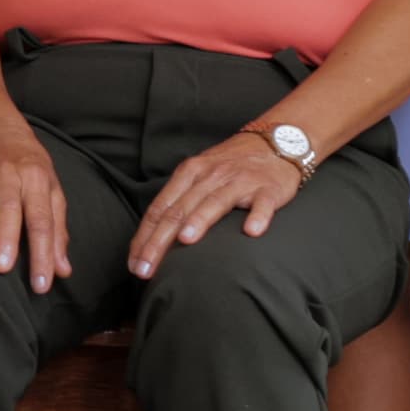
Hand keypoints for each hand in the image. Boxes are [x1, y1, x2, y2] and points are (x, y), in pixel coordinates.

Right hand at [0, 119, 75, 293]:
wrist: (4, 132)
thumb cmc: (32, 172)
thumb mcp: (53, 195)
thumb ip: (57, 233)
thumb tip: (63, 271)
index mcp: (37, 183)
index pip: (43, 222)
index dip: (43, 254)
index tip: (42, 284)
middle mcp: (9, 175)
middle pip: (8, 207)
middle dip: (5, 237)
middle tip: (0, 268)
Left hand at [129, 132, 308, 278]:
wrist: (275, 142)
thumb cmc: (231, 166)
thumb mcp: (199, 176)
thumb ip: (180, 202)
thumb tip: (154, 238)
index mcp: (189, 174)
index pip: (160, 208)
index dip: (144, 237)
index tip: (134, 264)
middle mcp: (210, 176)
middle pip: (179, 210)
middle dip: (159, 241)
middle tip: (146, 268)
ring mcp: (240, 181)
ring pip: (215, 201)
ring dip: (200, 220)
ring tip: (186, 240)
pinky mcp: (268, 188)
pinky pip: (263, 203)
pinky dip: (258, 216)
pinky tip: (252, 231)